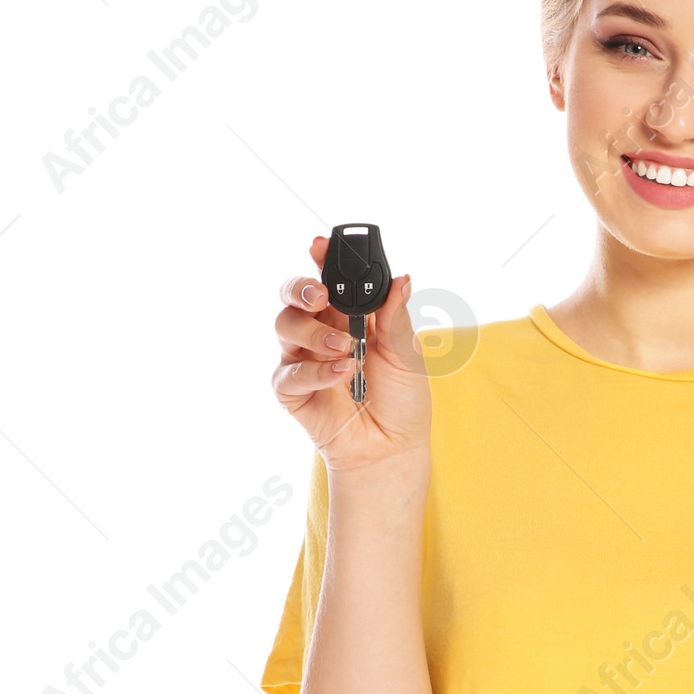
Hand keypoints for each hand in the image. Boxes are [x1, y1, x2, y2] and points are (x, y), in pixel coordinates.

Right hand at [271, 237, 432, 473]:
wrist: (393, 449)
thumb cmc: (402, 401)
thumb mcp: (408, 355)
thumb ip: (397, 317)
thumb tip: (402, 278)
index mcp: (348, 316)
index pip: (328, 279)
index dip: (321, 259)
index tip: (320, 245)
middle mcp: (320, 332)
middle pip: (294, 296)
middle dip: (300, 288)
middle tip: (320, 297)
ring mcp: (302, 360)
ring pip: (285, 326)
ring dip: (314, 333)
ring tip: (347, 347)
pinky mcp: (292, 391)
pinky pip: (290, 373)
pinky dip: (317, 372)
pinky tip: (343, 373)